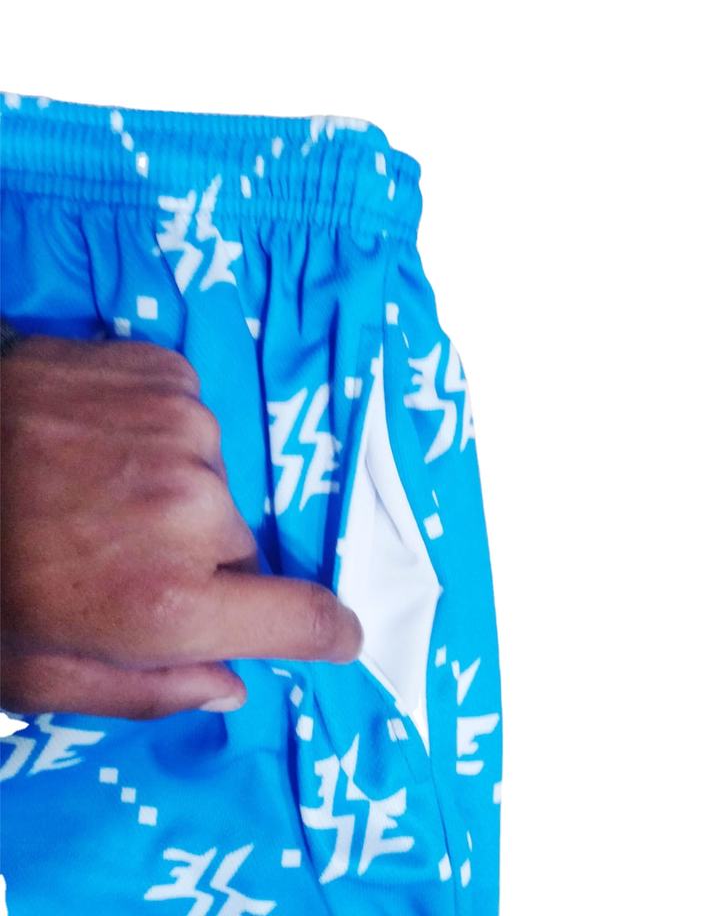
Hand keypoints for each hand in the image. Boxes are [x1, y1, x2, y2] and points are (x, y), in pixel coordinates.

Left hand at [0, 335, 362, 719]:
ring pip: (212, 483)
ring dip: (172, 494)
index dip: (327, 632)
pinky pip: (189, 423)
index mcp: (167, 601)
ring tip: (92, 487)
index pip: (300, 618)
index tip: (337, 634)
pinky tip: (96, 438)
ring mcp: (185, 429)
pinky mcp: (167, 374)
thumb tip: (233, 685)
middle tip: (117, 552)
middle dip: (196, 562)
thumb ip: (148, 693)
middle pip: (238, 550)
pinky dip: (157, 438)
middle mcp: (195, 509)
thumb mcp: (36, 674)